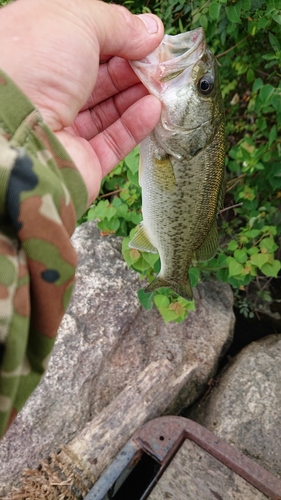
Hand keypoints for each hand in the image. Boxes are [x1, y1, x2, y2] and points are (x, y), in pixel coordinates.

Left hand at [0, 0, 163, 204]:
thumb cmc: (32, 66)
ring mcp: (61, 130)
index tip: (148, 39)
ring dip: (136, 96)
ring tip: (161, 86)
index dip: (118, 39)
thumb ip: (116, 24)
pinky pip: (111, 142)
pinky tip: (153, 109)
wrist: (13, 135)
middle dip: (132, 69)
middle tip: (159, 65)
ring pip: (106, 112)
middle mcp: (45, 91)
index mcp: (35, 53)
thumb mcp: (75, 21)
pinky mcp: (79, 162)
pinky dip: (134, 125)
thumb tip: (151, 29)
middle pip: (97, 79)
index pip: (83, 43)